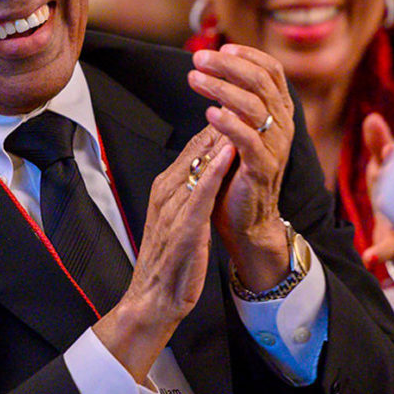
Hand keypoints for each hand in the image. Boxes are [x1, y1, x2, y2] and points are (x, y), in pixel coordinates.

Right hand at [94, 127, 235, 381]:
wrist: (153, 300)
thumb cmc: (171, 261)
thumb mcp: (182, 218)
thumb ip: (192, 191)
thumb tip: (211, 165)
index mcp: (165, 188)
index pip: (193, 147)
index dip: (216, 123)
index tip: (238, 103)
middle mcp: (166, 192)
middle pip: (195, 148)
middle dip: (219, 120)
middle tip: (241, 94)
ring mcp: (172, 208)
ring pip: (197, 163)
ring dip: (218, 136)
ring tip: (238, 110)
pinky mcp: (183, 227)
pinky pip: (200, 192)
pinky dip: (215, 170)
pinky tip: (229, 151)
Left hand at [188, 44, 293, 290]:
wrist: (247, 221)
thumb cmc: (237, 172)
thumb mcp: (238, 131)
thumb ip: (233, 103)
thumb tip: (213, 69)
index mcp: (279, 113)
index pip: (272, 71)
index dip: (248, 55)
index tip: (221, 46)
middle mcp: (282, 125)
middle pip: (262, 81)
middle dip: (228, 65)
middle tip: (198, 58)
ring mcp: (275, 147)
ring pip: (255, 105)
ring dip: (222, 88)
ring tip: (195, 79)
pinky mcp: (263, 169)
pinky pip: (248, 139)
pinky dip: (228, 122)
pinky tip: (208, 112)